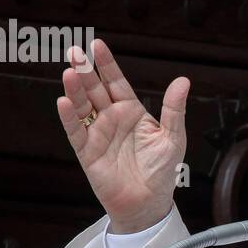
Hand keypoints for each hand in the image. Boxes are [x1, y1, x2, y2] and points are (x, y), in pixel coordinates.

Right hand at [55, 38, 189, 232]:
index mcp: (132, 111)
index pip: (116, 82)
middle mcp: (111, 119)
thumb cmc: (162, 170)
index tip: (97, 45)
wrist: (149, 202)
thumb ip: (174, 109)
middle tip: (74, 50)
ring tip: (69, 71)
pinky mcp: (87, 152)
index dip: (107, 64)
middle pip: (95, 90)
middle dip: (85, 70)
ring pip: (82, 106)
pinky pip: (75, 131)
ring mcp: (97, 134)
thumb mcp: (173, 137)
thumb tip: (183, 80)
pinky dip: (69, 117)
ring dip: (75, 89)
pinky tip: (63, 101)